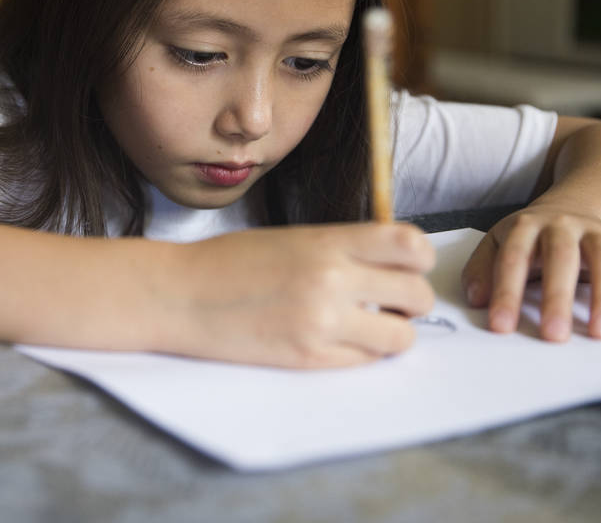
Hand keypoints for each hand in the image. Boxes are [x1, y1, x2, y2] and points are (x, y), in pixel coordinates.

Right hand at [158, 223, 435, 368]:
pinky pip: (365, 363)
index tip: (409, 265)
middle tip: (392, 303)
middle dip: (412, 301)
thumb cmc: (230, 262)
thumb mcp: (292, 238)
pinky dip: (362, 355)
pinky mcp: (309, 359)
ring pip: (400, 337)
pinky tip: (339, 341)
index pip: (409, 244)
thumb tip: (391, 265)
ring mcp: (322, 323)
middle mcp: (331, 280)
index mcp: (327, 242)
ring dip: (393, 334)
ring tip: (368, 327)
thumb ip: (342, 248)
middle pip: (417, 294)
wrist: (181, 295)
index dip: (420, 258)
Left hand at [461, 205, 600, 340]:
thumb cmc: (528, 241)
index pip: (513, 258)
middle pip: (561, 256)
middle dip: (557, 297)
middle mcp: (562, 224)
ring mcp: (596, 232)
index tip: (502, 326)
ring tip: (599, 334)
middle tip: (553, 336)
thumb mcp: (497, 246)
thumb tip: (476, 300)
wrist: (568, 211)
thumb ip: (481, 270)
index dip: (506, 292)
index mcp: (525, 226)